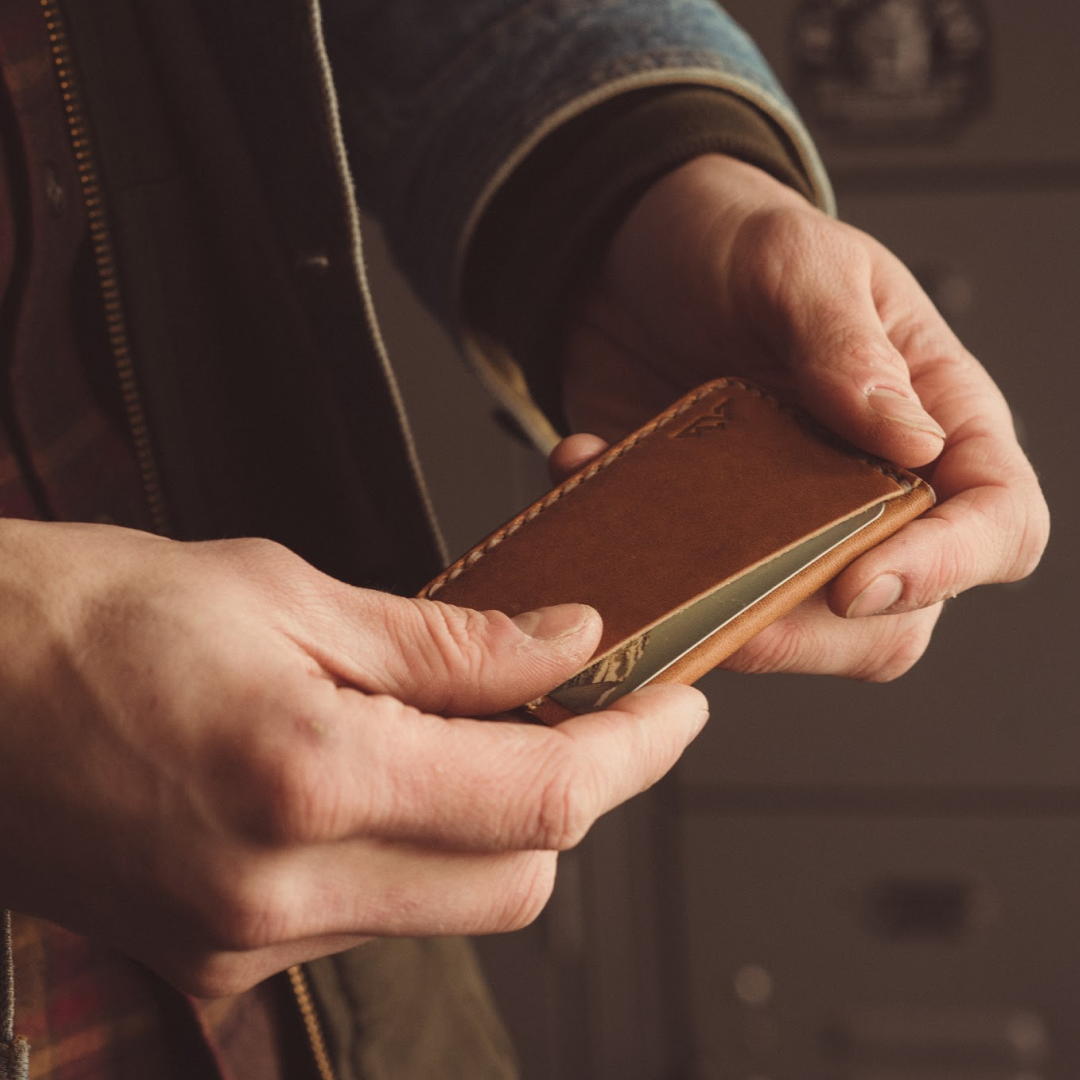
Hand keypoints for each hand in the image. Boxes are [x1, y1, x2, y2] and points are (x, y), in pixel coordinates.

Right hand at [0, 519, 705, 995]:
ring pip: (455, 904)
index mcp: (306, 779)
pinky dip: (418, 850)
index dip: (636, 749)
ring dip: (497, 819)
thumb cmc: (97, 612)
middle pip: (521, 875)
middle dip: (576, 789)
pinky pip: (375, 919)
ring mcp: (243, 942)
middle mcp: (279, 891)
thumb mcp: (289, 591)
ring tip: (474, 727)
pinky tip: (393, 778)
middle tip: (582, 702)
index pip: (543, 796)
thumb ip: (449, 642)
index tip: (678, 704)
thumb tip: (562, 644)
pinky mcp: (218, 956)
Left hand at [556, 154, 1048, 680]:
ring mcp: (786, 524)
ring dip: (716, 616)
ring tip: (649, 554)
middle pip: (895, 617)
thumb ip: (851, 347)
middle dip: (817, 631)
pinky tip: (588, 473)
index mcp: (935, 414)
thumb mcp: (795, 263)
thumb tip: (916, 442)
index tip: (861, 582)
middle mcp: (871, 488)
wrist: (627, 258)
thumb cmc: (735, 242)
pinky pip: (683, 594)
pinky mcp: (705, 538)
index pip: (998, 521)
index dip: (949, 568)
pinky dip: (638, 570)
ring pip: (793, 629)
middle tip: (734, 607)